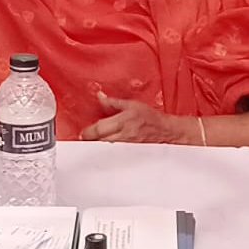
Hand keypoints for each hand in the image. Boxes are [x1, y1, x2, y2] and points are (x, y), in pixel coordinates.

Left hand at [81, 93, 196, 143]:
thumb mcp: (131, 104)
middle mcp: (124, 134)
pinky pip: (114, 153)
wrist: (165, 130)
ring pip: (106, 148)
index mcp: (123, 121)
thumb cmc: (149, 116)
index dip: (88, 131)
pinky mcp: (129, 152)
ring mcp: (126, 145)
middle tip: (84, 138)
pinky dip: (106, 151)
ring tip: (92, 143)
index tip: (82, 132)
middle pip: (100, 140)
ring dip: (97, 146)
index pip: (100, 128)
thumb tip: (99, 96)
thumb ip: (113, 102)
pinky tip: (103, 150)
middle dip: (90, 140)